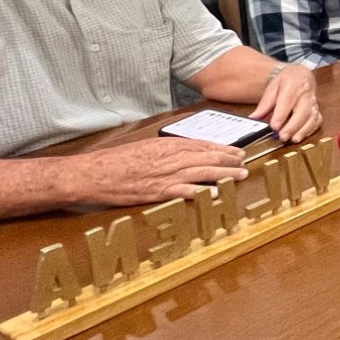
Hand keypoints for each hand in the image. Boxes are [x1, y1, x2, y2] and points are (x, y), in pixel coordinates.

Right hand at [67, 137, 246, 206]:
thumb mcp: (144, 149)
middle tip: (245, 163)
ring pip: (201, 171)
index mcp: (166, 146)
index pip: (201, 145)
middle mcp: (169, 158)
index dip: (222, 149)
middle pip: (206, 157)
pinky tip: (215, 193)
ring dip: (223, 174)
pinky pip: (183, 191)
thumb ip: (165, 152)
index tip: (236, 152)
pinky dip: (201, 192)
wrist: (93, 173)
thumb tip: (184, 155)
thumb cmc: (115, 162)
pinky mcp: (157, 191)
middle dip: (229, 160)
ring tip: (240, 176)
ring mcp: (164, 175)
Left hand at [248, 64, 321, 141]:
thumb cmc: (286, 82)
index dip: (281, 116)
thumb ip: (264, 104)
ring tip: (293, 139)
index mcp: (292, 85)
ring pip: (312, 117)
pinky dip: (310, 130)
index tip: (274, 127)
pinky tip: (301, 135)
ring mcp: (313, 102)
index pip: (287, 101)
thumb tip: (254, 118)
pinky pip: (317, 120)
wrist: (301, 75)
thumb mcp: (272, 88)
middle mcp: (305, 94)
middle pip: (302, 111)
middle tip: (282, 137)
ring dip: (303, 130)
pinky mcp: (317, 109)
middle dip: (292, 126)